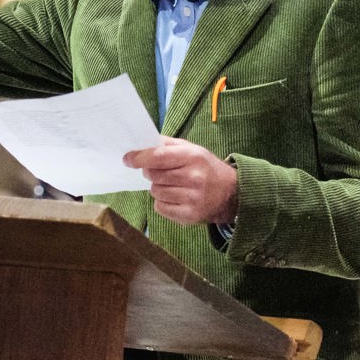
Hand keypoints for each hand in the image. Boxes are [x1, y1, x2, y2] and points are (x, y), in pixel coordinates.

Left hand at [123, 138, 237, 225]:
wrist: (231, 193)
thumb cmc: (205, 168)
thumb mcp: (192, 149)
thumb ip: (167, 145)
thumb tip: (141, 144)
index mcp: (193, 157)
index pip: (159, 156)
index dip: (140, 158)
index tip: (128, 159)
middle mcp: (194, 178)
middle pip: (154, 175)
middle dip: (151, 173)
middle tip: (161, 172)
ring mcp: (192, 198)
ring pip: (155, 192)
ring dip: (158, 188)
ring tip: (174, 186)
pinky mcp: (189, 216)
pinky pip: (160, 208)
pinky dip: (163, 203)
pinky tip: (176, 198)